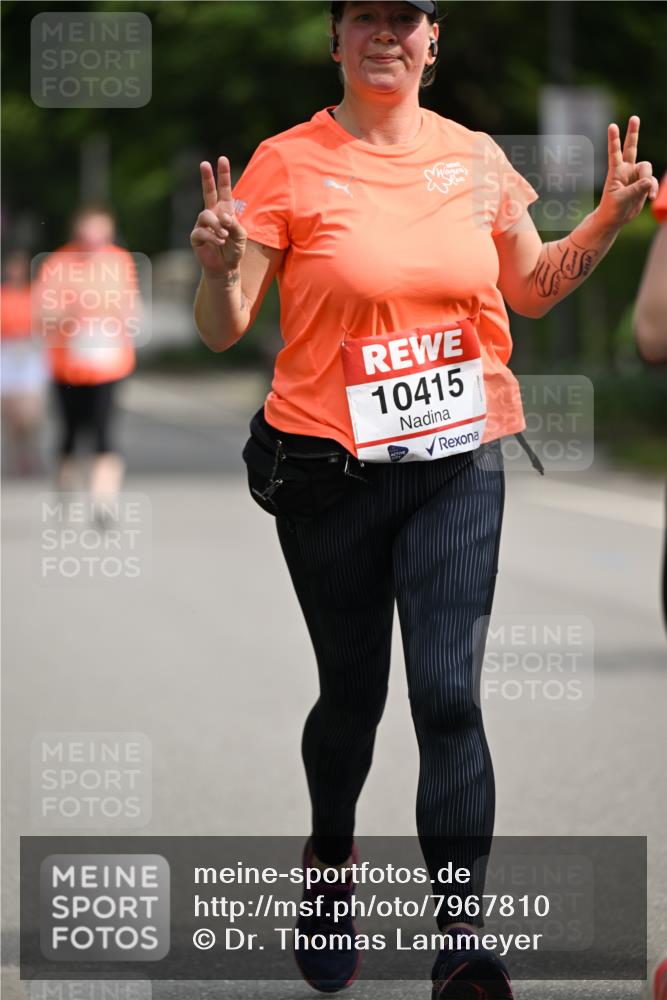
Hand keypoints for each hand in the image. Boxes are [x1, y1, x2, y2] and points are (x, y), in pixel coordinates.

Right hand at [190, 156, 246, 276]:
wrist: (225, 268)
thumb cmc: (234, 250)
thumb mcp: (241, 236)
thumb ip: (235, 224)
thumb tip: (223, 216)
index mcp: (225, 210)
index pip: (224, 190)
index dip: (223, 175)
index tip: (222, 159)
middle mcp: (212, 214)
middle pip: (208, 192)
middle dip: (207, 178)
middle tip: (204, 163)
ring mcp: (202, 224)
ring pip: (206, 215)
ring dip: (217, 225)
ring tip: (224, 236)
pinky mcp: (196, 236)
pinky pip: (201, 231)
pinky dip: (212, 236)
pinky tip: (219, 241)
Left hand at [596, 116, 658, 230]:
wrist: (615, 218)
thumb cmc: (612, 209)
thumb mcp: (622, 200)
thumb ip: (636, 189)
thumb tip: (649, 181)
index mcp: (615, 172)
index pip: (614, 153)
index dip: (614, 140)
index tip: (612, 126)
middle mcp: (625, 170)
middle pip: (631, 148)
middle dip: (633, 133)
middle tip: (634, 118)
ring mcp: (634, 175)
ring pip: (647, 168)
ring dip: (648, 180)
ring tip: (648, 194)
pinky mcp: (642, 183)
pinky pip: (651, 181)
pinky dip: (653, 189)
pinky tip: (651, 197)